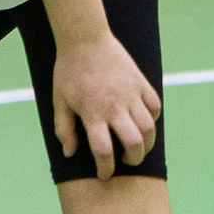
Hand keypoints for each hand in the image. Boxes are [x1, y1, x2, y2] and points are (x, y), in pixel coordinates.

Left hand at [50, 33, 161, 180]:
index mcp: (92, 113)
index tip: (105, 174)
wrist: (85, 39)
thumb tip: (70, 153)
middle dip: (134, 159)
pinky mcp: (140, 83)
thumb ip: (64, 129)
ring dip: (147, 144)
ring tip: (137, 146)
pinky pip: (155, 107)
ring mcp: (130, 94)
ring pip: (149, 128)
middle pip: (134, 143)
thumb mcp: (58, 101)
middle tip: (126, 161)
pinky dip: (153, 119)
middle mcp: (114, 106)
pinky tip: (142, 121)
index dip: (106, 169)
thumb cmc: (68, 71)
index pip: (104, 151)